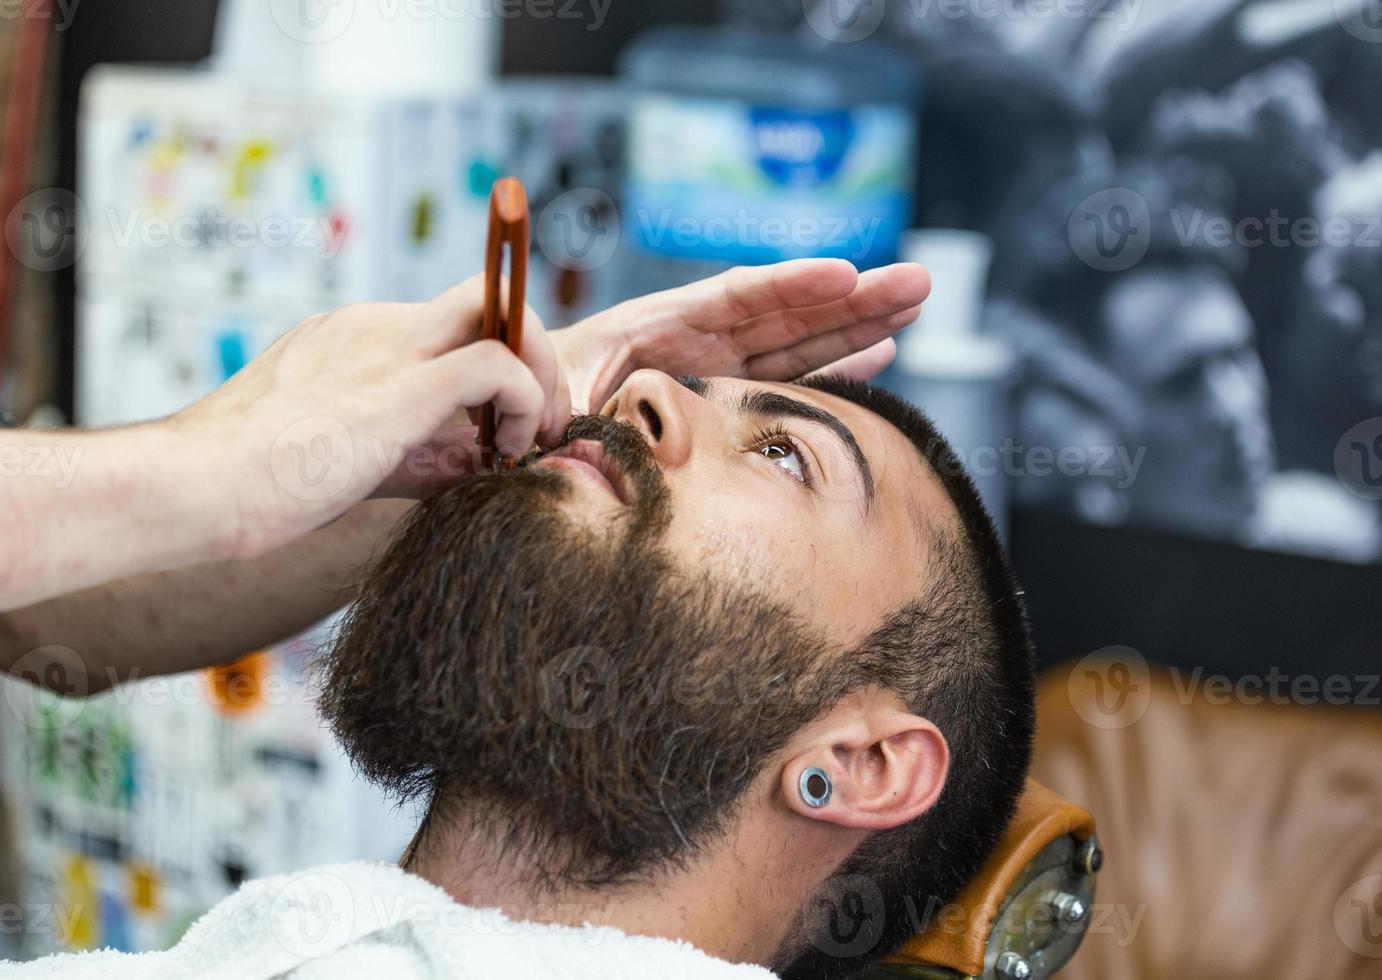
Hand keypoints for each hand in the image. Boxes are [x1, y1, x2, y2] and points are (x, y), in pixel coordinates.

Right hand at [175, 274, 568, 556]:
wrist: (190, 488)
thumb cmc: (248, 490)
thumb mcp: (345, 458)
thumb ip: (414, 452)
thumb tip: (483, 463)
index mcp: (350, 339)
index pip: (449, 326)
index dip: (496, 367)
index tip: (507, 426)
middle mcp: (371, 327)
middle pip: (484, 298)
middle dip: (533, 351)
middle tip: (543, 424)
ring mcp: (385, 347)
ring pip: (501, 308)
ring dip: (540, 371)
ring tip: (534, 439)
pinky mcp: (399, 385)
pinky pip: (500, 361)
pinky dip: (527, 402)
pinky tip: (509, 453)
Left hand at [551, 258, 929, 412]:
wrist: (513, 426)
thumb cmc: (523, 403)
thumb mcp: (540, 387)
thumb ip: (566, 389)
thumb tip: (579, 410)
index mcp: (654, 327)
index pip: (735, 299)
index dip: (791, 287)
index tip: (843, 275)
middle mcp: (693, 341)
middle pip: (784, 312)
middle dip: (852, 297)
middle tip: (918, 280)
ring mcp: (712, 366)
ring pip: (797, 340)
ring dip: (857, 323)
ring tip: (915, 302)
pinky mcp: (720, 396)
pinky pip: (783, 378)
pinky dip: (830, 368)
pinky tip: (877, 354)